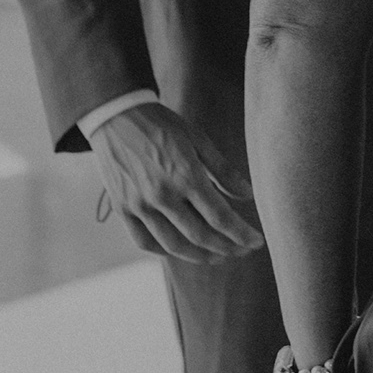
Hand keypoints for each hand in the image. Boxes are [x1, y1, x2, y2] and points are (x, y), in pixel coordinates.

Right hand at [87, 100, 263, 263]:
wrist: (115, 115)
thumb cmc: (162, 125)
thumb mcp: (198, 139)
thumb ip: (223, 170)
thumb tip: (247, 195)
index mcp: (185, 175)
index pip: (220, 217)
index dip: (241, 234)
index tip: (256, 242)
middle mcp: (162, 195)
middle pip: (200, 235)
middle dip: (227, 247)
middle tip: (242, 251)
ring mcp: (140, 205)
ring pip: (173, 245)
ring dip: (200, 256)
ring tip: (218, 256)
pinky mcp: (122, 209)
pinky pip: (145, 241)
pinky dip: (164, 252)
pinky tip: (181, 250)